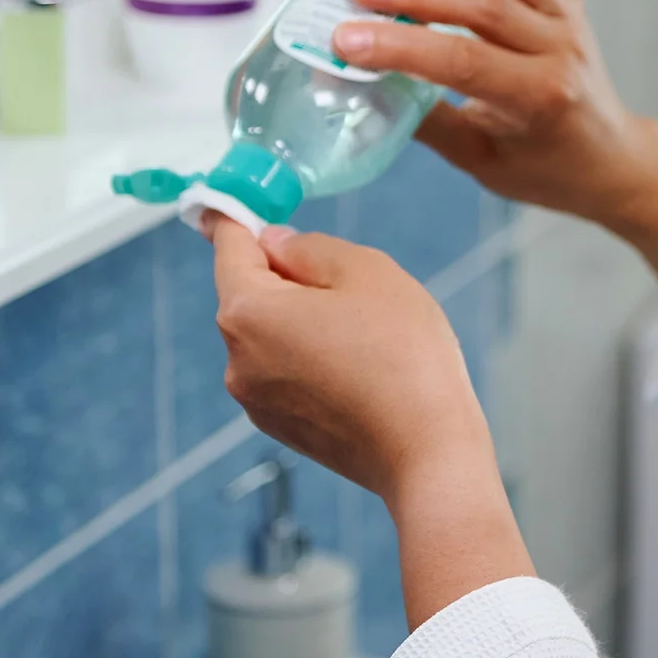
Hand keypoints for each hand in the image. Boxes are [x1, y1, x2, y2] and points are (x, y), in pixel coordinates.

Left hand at [203, 212, 532, 625]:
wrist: (428, 454)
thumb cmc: (403, 358)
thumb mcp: (366, 272)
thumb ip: (310, 248)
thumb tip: (276, 246)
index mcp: (248, 312)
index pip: (229, 247)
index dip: (236, 217)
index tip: (231, 203)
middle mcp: (237, 360)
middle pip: (252, 293)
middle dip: (292, 278)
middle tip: (354, 283)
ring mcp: (257, 402)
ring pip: (274, 335)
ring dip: (307, 322)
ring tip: (369, 336)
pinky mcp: (283, 429)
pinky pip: (289, 373)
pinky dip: (316, 360)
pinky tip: (365, 369)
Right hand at [331, 0, 657, 229]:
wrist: (608, 160)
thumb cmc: (542, 167)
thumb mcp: (480, 161)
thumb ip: (426, 124)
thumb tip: (358, 86)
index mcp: (535, 98)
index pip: (462, 63)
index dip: (402, 46)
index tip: (345, 38)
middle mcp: (558, 49)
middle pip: (484, 6)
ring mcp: (567, 17)